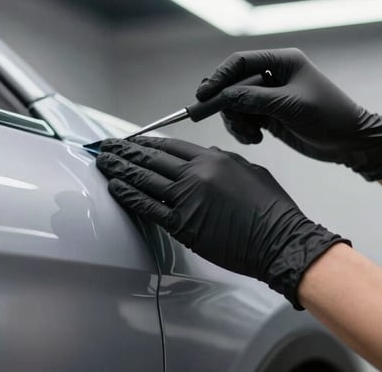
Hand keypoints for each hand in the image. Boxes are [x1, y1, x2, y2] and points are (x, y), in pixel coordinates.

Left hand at [95, 136, 349, 308]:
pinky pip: (148, 207)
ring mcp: (187, 199)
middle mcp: (196, 174)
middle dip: (124, 152)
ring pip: (144, 179)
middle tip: (104, 147)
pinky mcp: (182, 225)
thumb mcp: (249, 170)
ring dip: (119, 170)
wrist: (280, 239)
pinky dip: (128, 196)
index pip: (170, 145)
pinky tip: (114, 188)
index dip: (146, 143)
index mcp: (213, 158)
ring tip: (102, 162)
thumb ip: (224, 160)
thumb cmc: (272, 208)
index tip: (131, 142)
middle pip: (151, 159)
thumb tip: (206, 156)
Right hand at [196, 48, 381, 180]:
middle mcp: (274, 75)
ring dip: (235, 121)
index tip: (204, 95)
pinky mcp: (269, 114)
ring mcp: (270, 96)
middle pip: (233, 83)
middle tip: (214, 118)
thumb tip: (223, 97)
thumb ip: (255, 99)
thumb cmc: (329, 116)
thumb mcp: (290, 106)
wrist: (351, 141)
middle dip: (225, 103)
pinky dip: (243, 129)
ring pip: (235, 103)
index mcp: (283, 61)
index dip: (219, 77)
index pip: (241, 62)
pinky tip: (255, 139)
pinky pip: (243, 118)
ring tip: (249, 135)